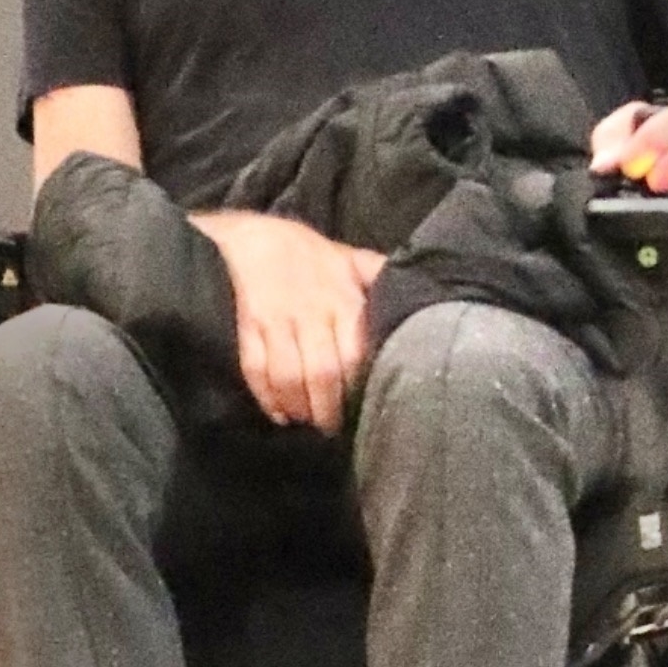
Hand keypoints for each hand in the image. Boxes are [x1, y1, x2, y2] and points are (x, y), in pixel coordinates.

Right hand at [187, 210, 384, 432]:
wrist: (250, 238)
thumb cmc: (308, 255)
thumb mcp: (351, 259)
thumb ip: (380, 279)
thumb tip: (419, 294)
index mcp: (343, 299)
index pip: (354, 354)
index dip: (356, 386)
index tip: (362, 408)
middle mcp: (311, 312)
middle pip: (321, 373)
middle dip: (327, 409)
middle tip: (332, 428)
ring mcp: (277, 321)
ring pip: (288, 376)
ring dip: (298, 407)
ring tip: (307, 422)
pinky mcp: (248, 328)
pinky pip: (256, 370)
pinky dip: (267, 398)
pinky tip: (279, 413)